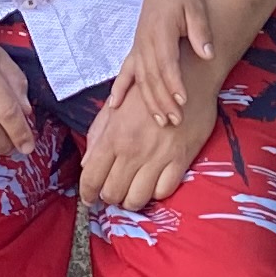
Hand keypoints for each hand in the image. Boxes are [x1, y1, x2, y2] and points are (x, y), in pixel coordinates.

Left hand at [76, 76, 219, 211]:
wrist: (189, 76)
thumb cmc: (150, 88)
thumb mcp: (116, 105)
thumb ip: (98, 134)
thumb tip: (86, 164)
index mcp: (114, 135)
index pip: (91, 177)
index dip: (87, 193)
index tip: (89, 198)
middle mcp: (133, 150)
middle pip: (113, 193)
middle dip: (109, 197)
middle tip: (113, 191)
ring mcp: (158, 157)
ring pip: (137, 199)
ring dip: (131, 200)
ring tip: (132, 191)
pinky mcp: (181, 159)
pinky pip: (163, 191)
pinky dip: (155, 193)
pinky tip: (153, 183)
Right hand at [116, 0, 215, 130]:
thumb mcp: (197, 8)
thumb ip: (201, 31)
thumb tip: (208, 54)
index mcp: (161, 31)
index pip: (167, 62)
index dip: (173, 83)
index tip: (183, 101)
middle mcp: (145, 41)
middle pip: (152, 76)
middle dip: (163, 100)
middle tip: (175, 121)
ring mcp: (138, 46)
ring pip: (140, 79)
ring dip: (149, 101)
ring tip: (160, 121)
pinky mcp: (136, 49)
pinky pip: (125, 72)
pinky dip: (119, 89)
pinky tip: (115, 107)